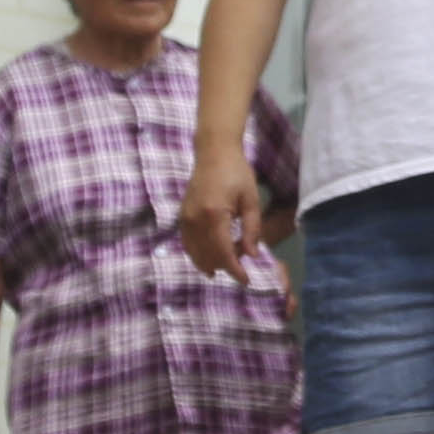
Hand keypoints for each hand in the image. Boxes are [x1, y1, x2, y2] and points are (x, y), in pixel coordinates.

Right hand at [179, 143, 267, 281]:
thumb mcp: (251, 200)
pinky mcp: (182, 217)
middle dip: (226, 265)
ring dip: (211, 262)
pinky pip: (187, 244)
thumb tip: (252, 256)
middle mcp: (196, 220)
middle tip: (242, 260)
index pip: (224, 252)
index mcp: (215, 215)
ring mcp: (185, 219)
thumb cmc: (237, 173)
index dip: (235, 270)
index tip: (246, 281)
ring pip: (195, 253)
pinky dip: (198, 254)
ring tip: (226, 263)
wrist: (213, 153)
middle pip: (209, 256)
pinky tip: (209, 258)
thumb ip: (251, 229)